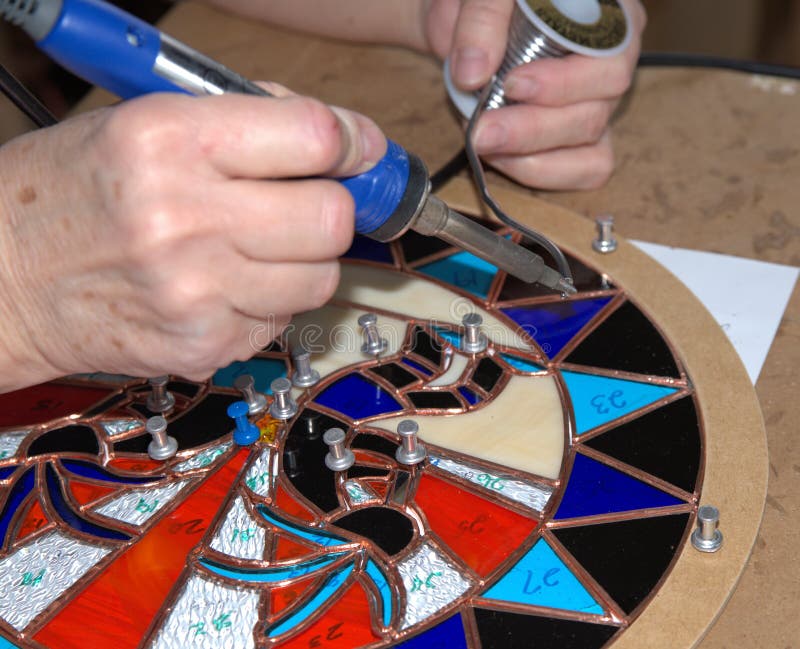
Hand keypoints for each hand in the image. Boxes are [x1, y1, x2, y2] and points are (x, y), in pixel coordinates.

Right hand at [0, 89, 385, 390]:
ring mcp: (196, 292)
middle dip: (332, 207)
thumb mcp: (141, 122)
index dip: (350, 141)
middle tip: (309, 203)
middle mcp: (185, 218)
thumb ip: (244, 123)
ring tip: (257, 248)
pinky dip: (268, 301)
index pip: (312, 137)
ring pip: (321, 278)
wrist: (2, 276)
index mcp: (169, 140)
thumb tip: (336, 137)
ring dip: (305, 260)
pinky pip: (280, 320)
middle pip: (331, 218)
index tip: (357, 149)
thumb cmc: (69, 192)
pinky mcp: (201, 346)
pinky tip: (224, 286)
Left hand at [420, 0, 645, 189]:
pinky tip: (502, 157)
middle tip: (482, 132)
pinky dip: (540, 172)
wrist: (466, 18)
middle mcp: (613, 62)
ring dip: (532, 157)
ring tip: (484, 142)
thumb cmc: (491, 1)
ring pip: (593, 150)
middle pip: (597, 111)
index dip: (564, 81)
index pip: (609, 58)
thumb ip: (480, 20)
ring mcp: (599, 104)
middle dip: (534, 130)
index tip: (512, 84)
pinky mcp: (581, 138)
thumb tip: (472, 73)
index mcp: (608, 16)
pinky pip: (583, 171)